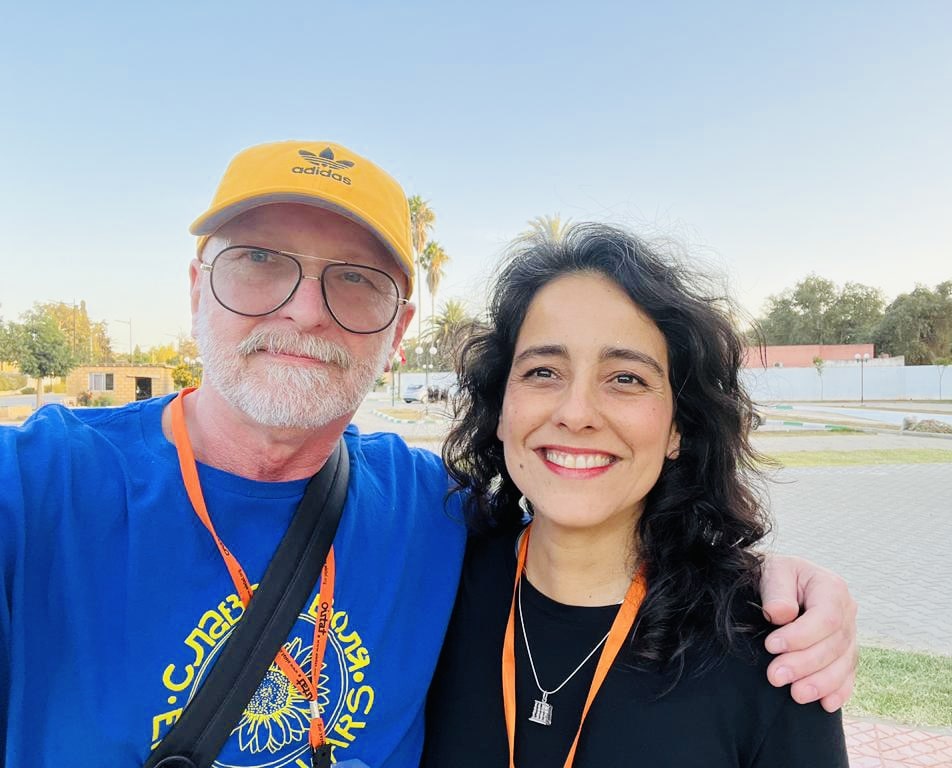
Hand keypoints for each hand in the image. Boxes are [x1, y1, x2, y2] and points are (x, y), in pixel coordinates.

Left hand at [759, 554, 857, 711]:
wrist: (780, 581)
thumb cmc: (775, 574)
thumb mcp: (772, 571)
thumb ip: (776, 591)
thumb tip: (781, 614)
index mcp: (831, 587)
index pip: (825, 618)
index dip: (801, 636)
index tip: (771, 646)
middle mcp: (847, 610)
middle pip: (834, 644)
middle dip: (804, 664)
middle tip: (775, 677)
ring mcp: (850, 633)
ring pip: (843, 663)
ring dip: (820, 682)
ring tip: (796, 694)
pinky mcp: (846, 651)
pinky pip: (848, 673)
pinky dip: (839, 690)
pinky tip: (826, 704)